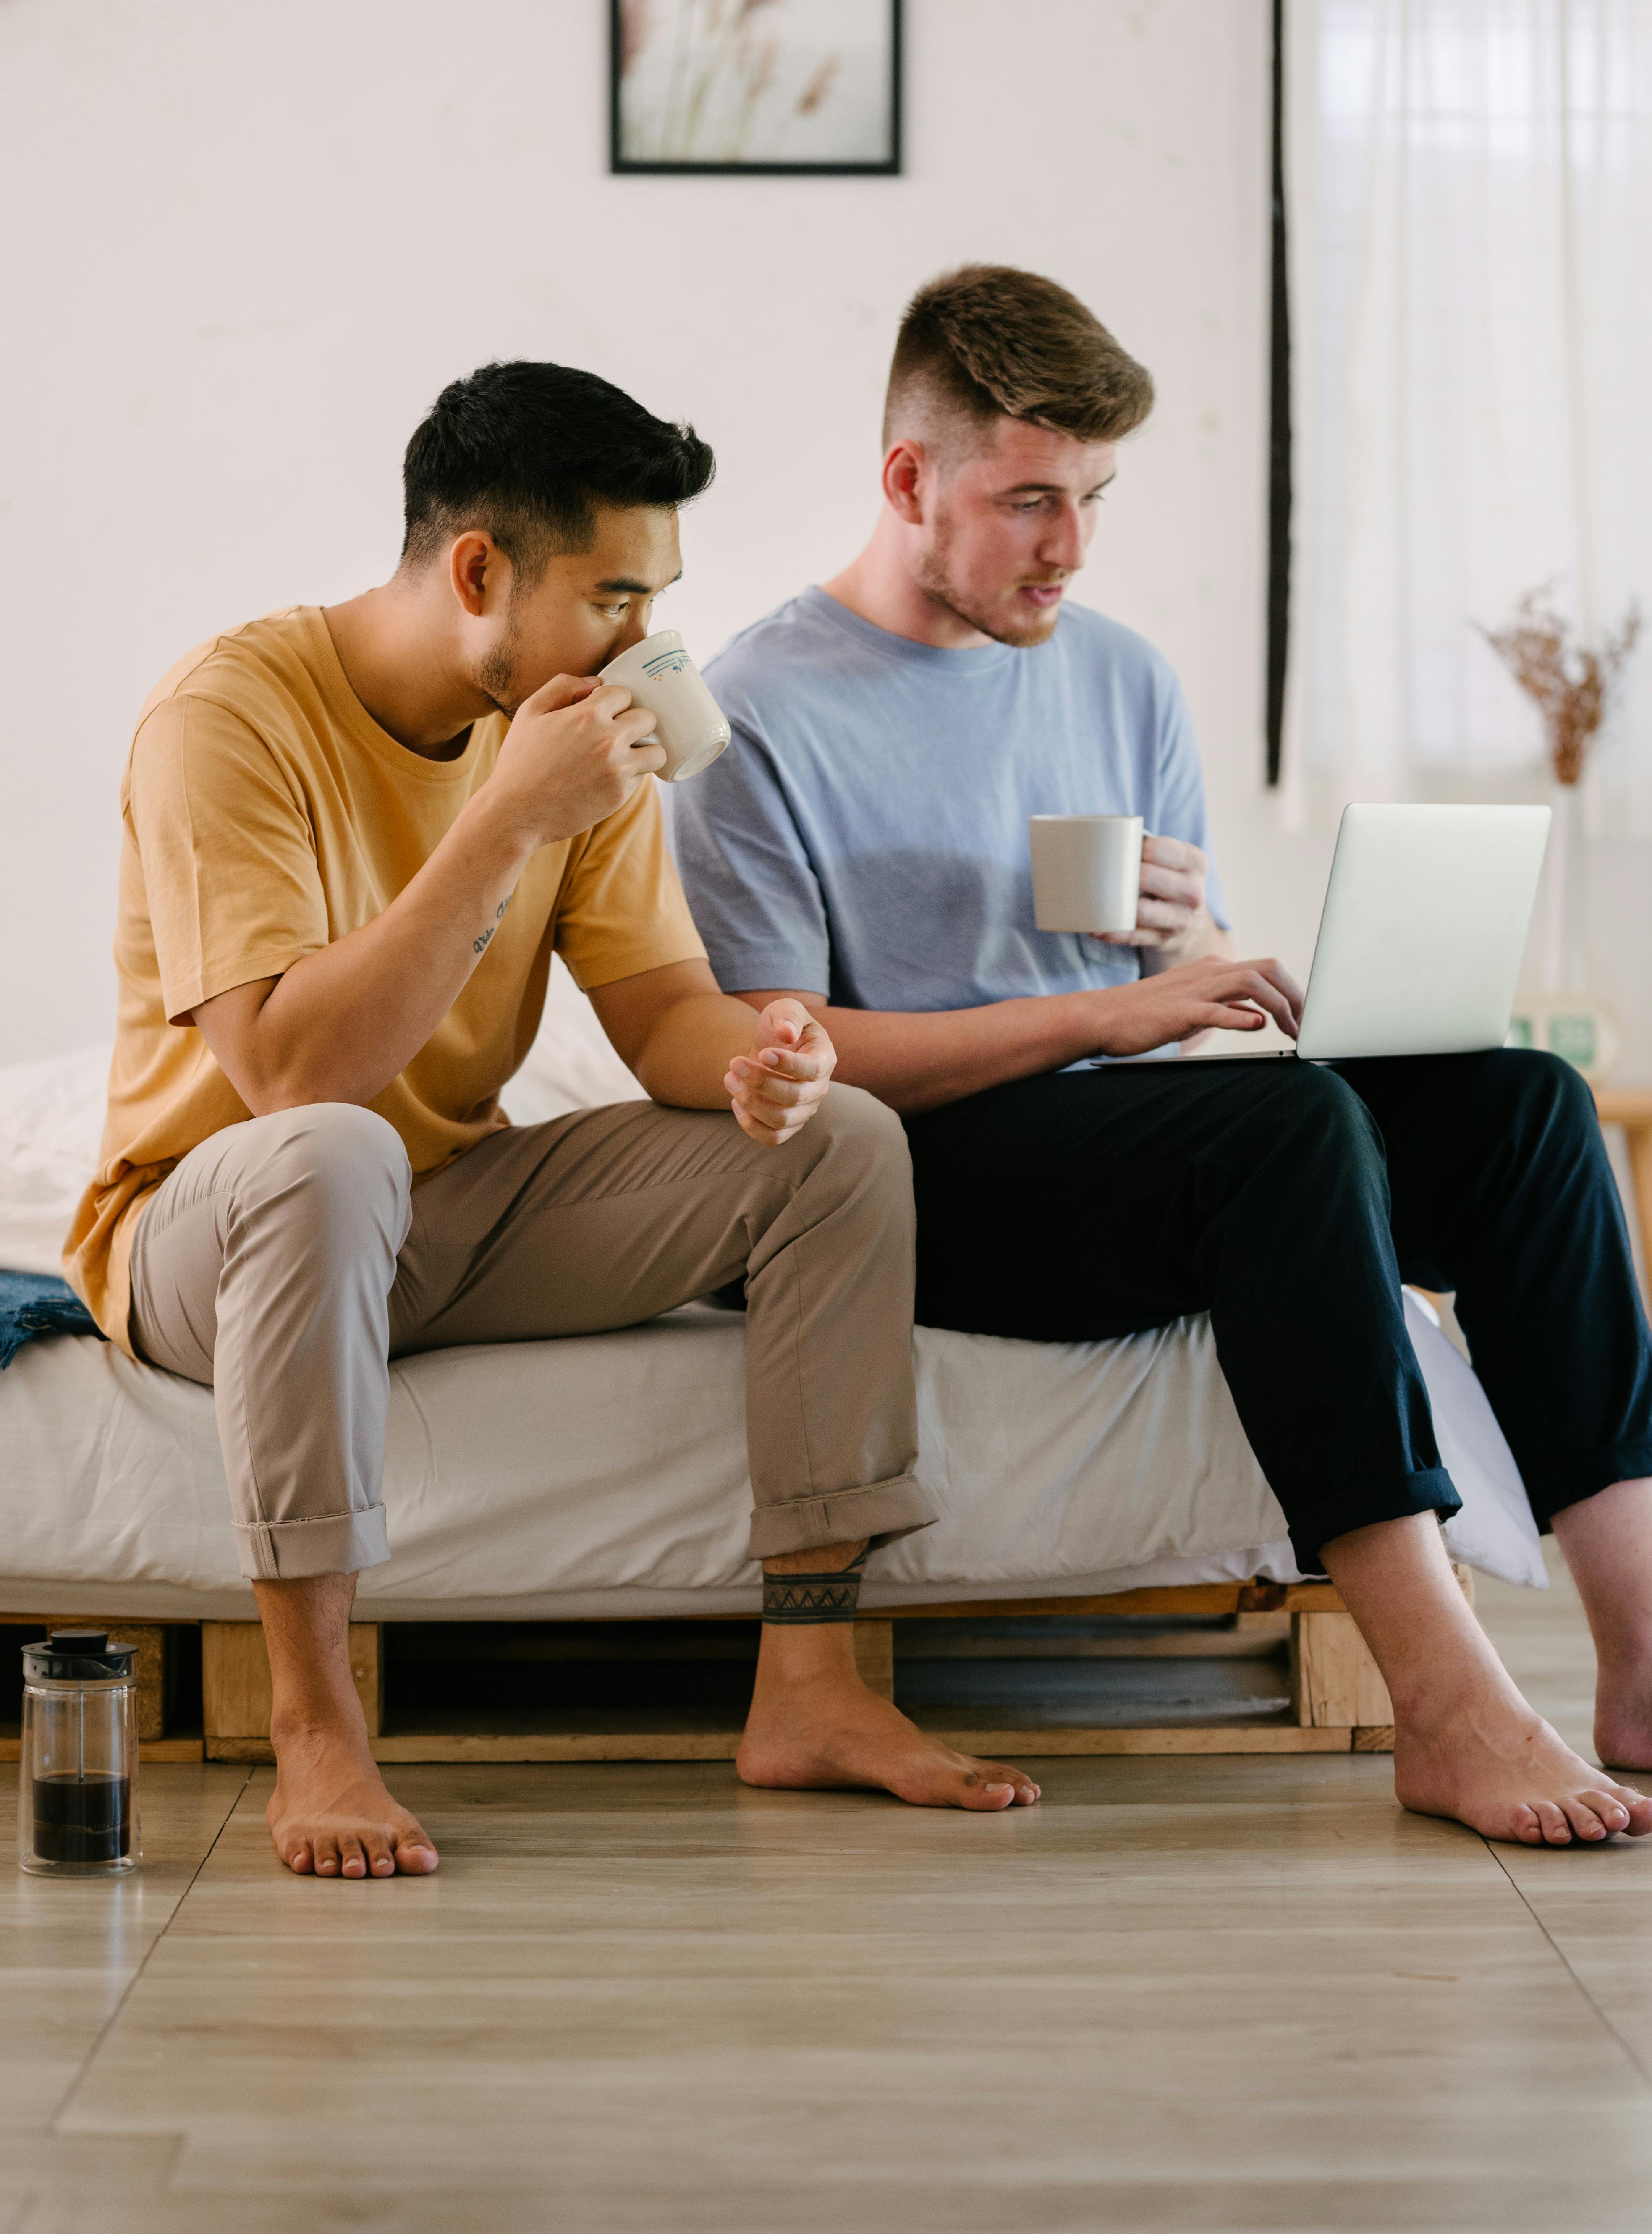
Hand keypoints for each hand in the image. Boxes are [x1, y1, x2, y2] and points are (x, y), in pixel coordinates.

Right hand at [486, 674, 665, 845]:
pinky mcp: (620, 795)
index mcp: (588, 714)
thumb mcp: (530, 712)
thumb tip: (594, 682)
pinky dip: (632, 776)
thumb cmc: (520, 761)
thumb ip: (562, 687)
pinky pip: (642, 778)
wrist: (516, 813)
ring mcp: (618, 769)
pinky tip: (610, 777)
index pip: (625, 693)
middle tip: (617, 732)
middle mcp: (609, 740)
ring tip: (625, 755)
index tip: (605, 712)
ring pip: (656, 752)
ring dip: (644, 751)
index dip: (614, 701)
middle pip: (648, 718)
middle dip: (634, 722)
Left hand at [724, 1000, 836, 1146]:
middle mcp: (819, 1088)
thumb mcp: (784, 1008)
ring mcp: (805, 1110)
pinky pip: (773, 1138)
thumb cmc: (779, 1026)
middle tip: (734, 1062)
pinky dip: (750, 1125)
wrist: (769, 1048)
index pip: (814, 1069)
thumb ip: (788, 1015)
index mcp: (824, 1057)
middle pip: (795, 1097)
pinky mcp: (788, 1125)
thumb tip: (786, 1033)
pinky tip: (735, 1101)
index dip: (788, 1065)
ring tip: (729, 1078)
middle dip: (760, 1082)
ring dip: (750, 1102)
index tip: (762, 1053)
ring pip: (782, 1120)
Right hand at [1091, 954, 1304, 1057]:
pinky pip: (1216, 1010)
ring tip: (1292, 1030)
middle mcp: (1208, 973)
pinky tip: (1258, 1027)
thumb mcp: (1192, 1006)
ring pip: (1251, 983)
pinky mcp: (1180, 1011)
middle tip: (1306, 1023)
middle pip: (1268, 969)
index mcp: (1212, 970)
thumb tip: (1257, 1016)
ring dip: (1280, 1005)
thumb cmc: (1143, 1015)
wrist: (1100, 1017)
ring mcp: (1194, 990)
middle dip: (1295, 994)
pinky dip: (1240, 1018)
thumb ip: (1225, 1007)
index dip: (1291, 990)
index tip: (1303, 1015)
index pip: (1265, 970)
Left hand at [1095, 834, 1208, 951]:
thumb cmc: (1170, 880)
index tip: (1119, 849)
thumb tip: (1101, 839)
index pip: (1158, 849)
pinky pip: (1133, 936)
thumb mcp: (1174, 860)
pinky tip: (1098, 928)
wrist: (1191, 921)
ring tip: (1095, 900)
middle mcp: (1193, 891)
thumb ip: (1151, 848)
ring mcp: (1181, 919)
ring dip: (1115, 906)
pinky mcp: (1165, 940)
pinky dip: (1113, 932)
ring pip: (1141, 911)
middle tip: (1104, 873)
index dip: (1133, 849)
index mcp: (1195, 862)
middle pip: (1146, 877)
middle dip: (1123, 875)